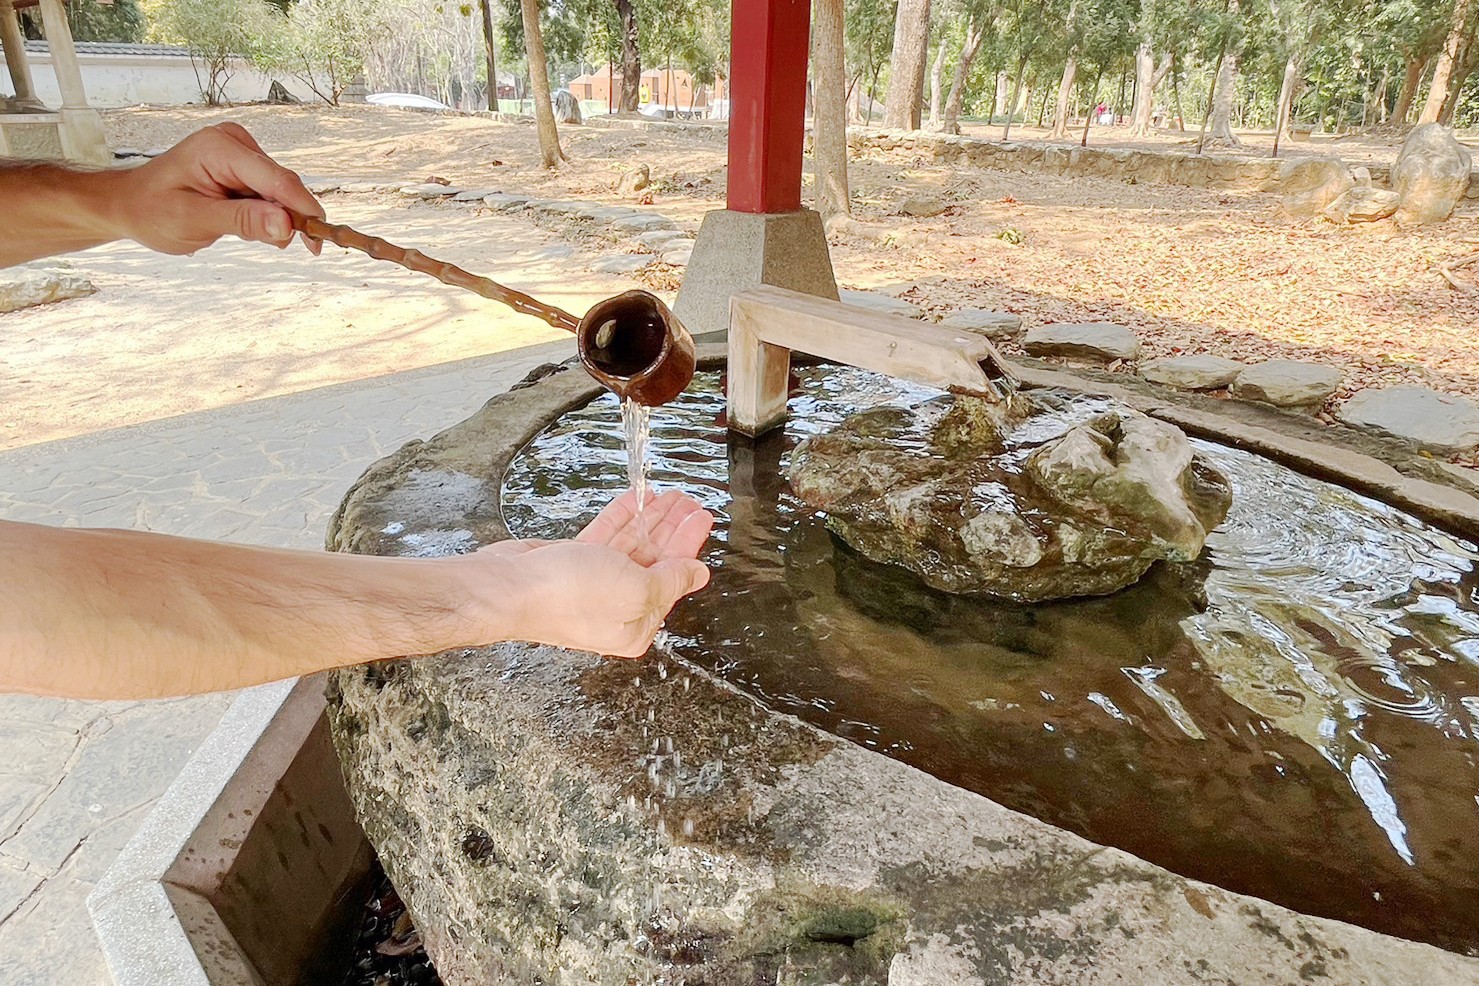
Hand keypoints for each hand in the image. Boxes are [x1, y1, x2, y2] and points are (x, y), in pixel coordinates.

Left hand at [111, 123, 323, 254]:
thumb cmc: (152, 210)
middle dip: (290, 218)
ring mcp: (240, 153)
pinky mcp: (244, 166)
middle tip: (287, 247)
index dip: (303, 210)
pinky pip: (271, 193)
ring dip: (277, 219)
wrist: (129, 204)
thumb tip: (286, 226)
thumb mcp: (194, 220)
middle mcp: (234, 143)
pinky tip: (251, 225)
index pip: (277, 179)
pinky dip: (268, 214)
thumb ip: (242, 221)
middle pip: (284, 185)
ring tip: (252, 236)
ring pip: (280, 192)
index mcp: (219, 148)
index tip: (319, 239)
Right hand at [474, 489, 713, 657]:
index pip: (673, 580)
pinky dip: (622, 518)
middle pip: (655, 561)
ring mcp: (593, 585)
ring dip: (651, 519)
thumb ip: (672, 580)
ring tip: (670, 495)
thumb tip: (697, 575)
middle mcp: (616, 608)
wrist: (508, 587)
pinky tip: (636, 499)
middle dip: (674, 529)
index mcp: (636, 625)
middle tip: (691, 503)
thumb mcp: (637, 589)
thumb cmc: (566, 596)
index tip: (702, 518)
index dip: (689, 545)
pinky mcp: (572, 564)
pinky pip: (605, 538)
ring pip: (631, 546)